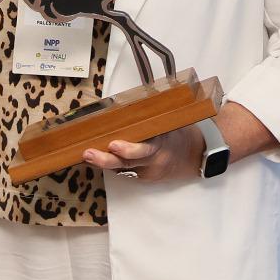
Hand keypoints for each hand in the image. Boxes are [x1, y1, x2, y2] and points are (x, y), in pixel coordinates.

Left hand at [83, 127, 203, 182]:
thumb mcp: (168, 122)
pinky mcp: (143, 177)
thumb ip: (151, 117)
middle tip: (90, 153)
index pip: (146, 148)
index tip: (114, 145)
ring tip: (86, 155)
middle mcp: (155, 159)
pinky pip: (125, 171)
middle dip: (107, 159)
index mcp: (163, 143)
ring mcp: (148, 170)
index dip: (129, 149)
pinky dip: (110, 165)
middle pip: (130, 162)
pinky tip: (94, 159)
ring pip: (124, 168)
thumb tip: (127, 101)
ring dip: (103, 162)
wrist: (193, 155)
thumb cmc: (177, 133)